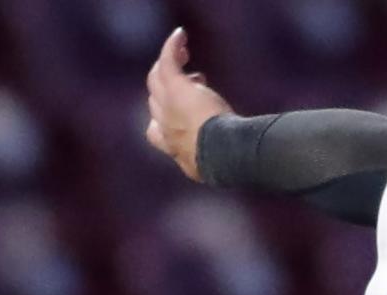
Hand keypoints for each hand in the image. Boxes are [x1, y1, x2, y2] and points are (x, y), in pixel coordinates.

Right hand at [145, 27, 231, 180]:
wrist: (224, 153)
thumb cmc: (227, 161)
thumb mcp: (217, 166)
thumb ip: (215, 158)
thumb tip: (231, 162)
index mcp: (174, 149)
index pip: (155, 131)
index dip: (164, 118)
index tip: (182, 113)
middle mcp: (165, 128)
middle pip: (155, 101)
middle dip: (169, 90)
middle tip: (194, 81)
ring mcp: (167, 105)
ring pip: (156, 78)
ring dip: (169, 65)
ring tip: (185, 56)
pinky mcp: (175, 86)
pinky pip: (167, 60)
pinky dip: (172, 47)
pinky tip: (181, 36)